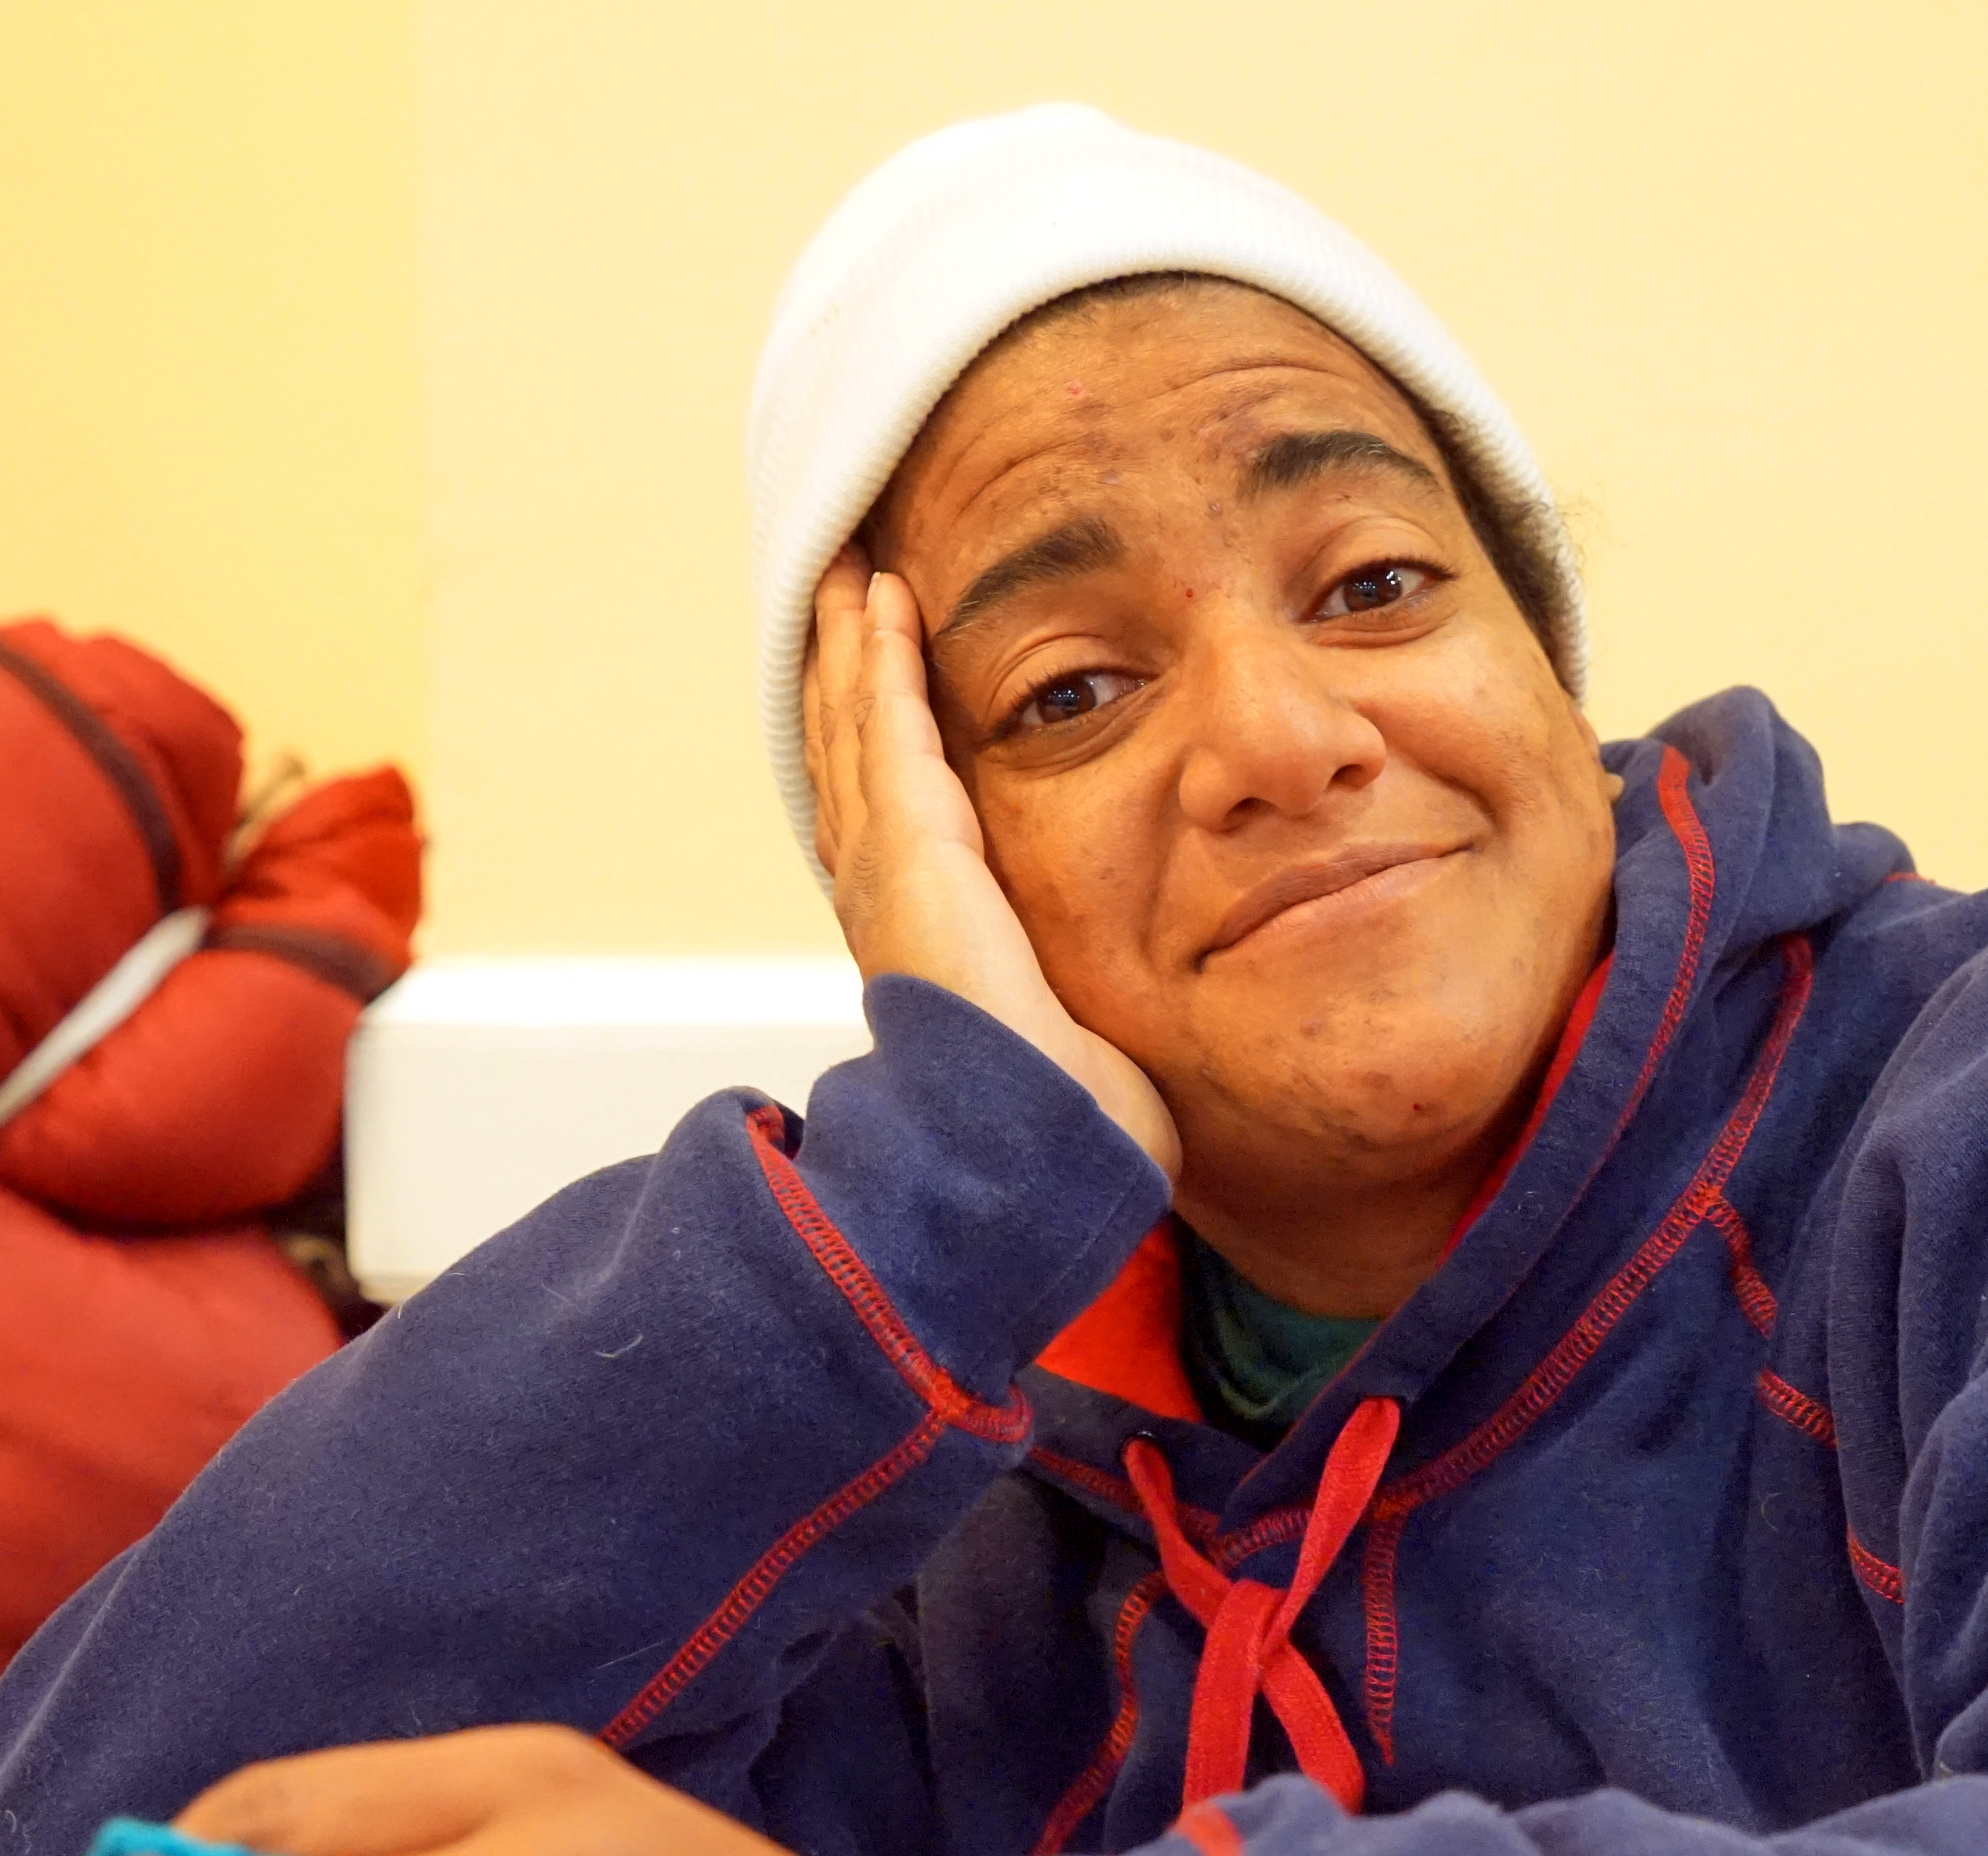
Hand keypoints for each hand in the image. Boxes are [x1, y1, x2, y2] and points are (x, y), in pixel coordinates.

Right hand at [806, 544, 1178, 1175]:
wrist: (1028, 1151)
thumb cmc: (1067, 1117)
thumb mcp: (1079, 1026)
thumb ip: (1090, 988)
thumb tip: (1140, 1001)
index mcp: (931, 926)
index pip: (899, 801)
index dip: (888, 727)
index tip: (892, 662)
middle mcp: (890, 891)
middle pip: (856, 749)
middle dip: (849, 666)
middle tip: (846, 584)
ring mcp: (887, 868)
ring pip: (857, 727)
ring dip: (853, 644)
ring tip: (852, 572)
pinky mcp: (907, 850)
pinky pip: (886, 728)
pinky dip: (878, 660)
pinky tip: (882, 600)